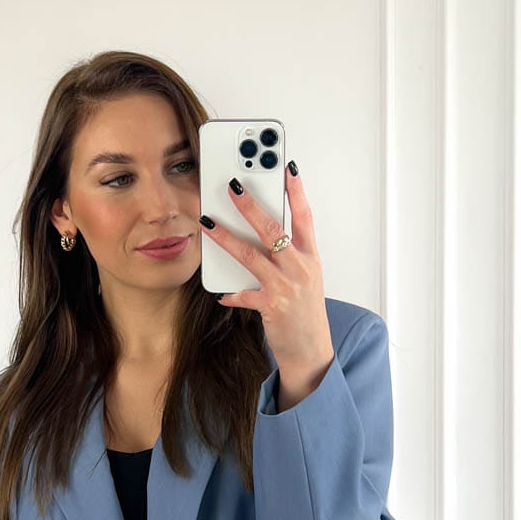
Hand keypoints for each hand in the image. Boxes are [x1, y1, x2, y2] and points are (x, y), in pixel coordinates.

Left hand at [200, 163, 334, 380]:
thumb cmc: (306, 314)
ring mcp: (286, 286)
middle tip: (234, 186)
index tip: (287, 167)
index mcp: (310, 258)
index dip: (296, 191)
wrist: (311, 351)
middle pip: (273, 229)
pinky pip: (244, 295)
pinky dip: (231, 294)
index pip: (304, 217)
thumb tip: (265, 239)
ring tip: (209, 223)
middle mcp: (299, 268)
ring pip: (251, 254)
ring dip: (227, 237)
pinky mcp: (272, 306)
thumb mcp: (306, 279)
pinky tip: (221, 294)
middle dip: (251, 205)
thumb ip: (289, 257)